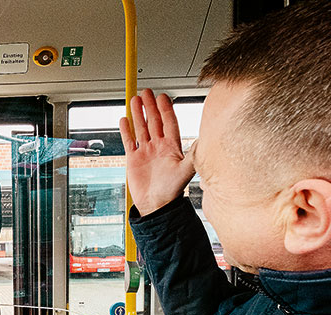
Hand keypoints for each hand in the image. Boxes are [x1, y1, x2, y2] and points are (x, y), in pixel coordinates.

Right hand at [119, 89, 195, 215]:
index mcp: (172, 147)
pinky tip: (124, 120)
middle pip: (154, 121)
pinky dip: (126, 131)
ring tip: (134, 100)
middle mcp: (159, 146)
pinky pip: (129, 142)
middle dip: (150, 106)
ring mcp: (146, 152)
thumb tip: (206, 141)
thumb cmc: (172, 191)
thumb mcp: (186, 171)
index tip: (162, 96)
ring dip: (138, 114)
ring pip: (141, 128)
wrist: (156, 206)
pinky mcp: (134, 160)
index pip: (169, 122)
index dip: (165, 109)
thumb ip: (194, 155)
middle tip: (146, 92)